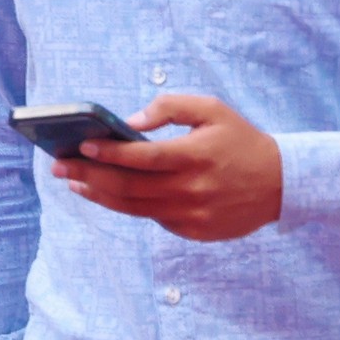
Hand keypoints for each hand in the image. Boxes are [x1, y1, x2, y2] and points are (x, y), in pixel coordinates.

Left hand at [50, 93, 285, 241]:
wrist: (281, 183)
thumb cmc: (239, 139)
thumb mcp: (211, 109)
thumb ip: (169, 107)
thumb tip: (129, 122)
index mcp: (196, 156)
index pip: (143, 158)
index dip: (109, 153)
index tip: (81, 146)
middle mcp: (193, 189)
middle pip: (129, 186)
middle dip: (89, 176)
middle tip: (58, 167)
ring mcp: (193, 215)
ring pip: (135, 208)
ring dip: (100, 195)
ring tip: (74, 183)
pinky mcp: (195, 232)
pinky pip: (153, 218)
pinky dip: (128, 206)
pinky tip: (107, 194)